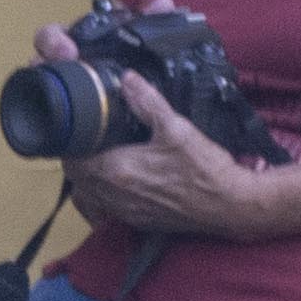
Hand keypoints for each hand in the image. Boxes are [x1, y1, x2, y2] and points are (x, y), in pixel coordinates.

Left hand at [63, 78, 269, 238]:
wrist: (231, 206)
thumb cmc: (205, 170)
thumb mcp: (177, 128)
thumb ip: (148, 101)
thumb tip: (128, 79)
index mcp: (116, 171)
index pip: (72, 158)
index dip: (69, 141)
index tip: (76, 126)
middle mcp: (114, 196)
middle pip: (76, 177)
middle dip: (77, 156)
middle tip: (87, 136)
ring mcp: (124, 212)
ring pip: (87, 195)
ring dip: (88, 177)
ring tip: (100, 155)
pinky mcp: (137, 221)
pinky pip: (105, 210)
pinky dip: (102, 195)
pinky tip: (118, 179)